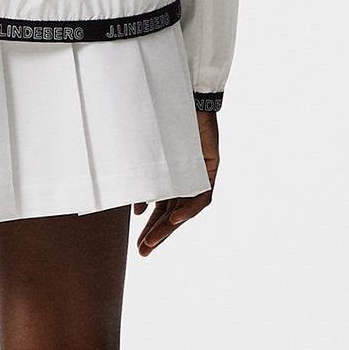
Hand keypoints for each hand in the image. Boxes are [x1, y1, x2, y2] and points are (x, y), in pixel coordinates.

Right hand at [133, 107, 218, 255]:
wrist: (179, 98)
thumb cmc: (158, 124)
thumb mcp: (146, 157)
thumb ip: (143, 183)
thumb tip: (138, 210)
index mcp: (169, 180)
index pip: (161, 211)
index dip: (151, 229)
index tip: (140, 246)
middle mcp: (185, 181)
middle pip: (173, 215)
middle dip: (158, 233)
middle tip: (144, 251)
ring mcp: (198, 177)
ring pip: (187, 209)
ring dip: (170, 225)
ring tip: (153, 240)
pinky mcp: (210, 169)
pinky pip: (203, 195)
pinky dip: (190, 207)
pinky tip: (176, 217)